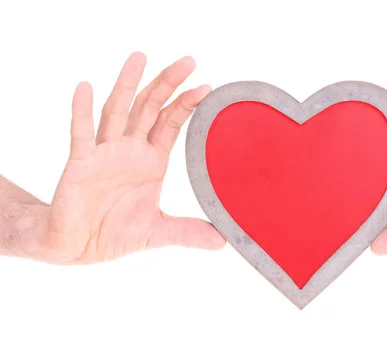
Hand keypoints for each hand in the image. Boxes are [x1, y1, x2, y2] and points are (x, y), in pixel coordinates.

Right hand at [31, 53, 224, 263]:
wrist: (78, 247)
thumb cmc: (116, 232)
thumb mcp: (158, 231)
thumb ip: (188, 232)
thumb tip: (223, 241)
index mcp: (151, 160)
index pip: (171, 123)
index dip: (186, 104)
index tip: (206, 87)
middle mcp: (129, 149)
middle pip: (149, 108)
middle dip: (167, 84)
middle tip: (188, 61)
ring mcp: (104, 153)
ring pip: (117, 111)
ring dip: (127, 84)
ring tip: (140, 57)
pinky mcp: (81, 164)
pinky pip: (81, 134)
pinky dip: (81, 111)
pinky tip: (84, 88)